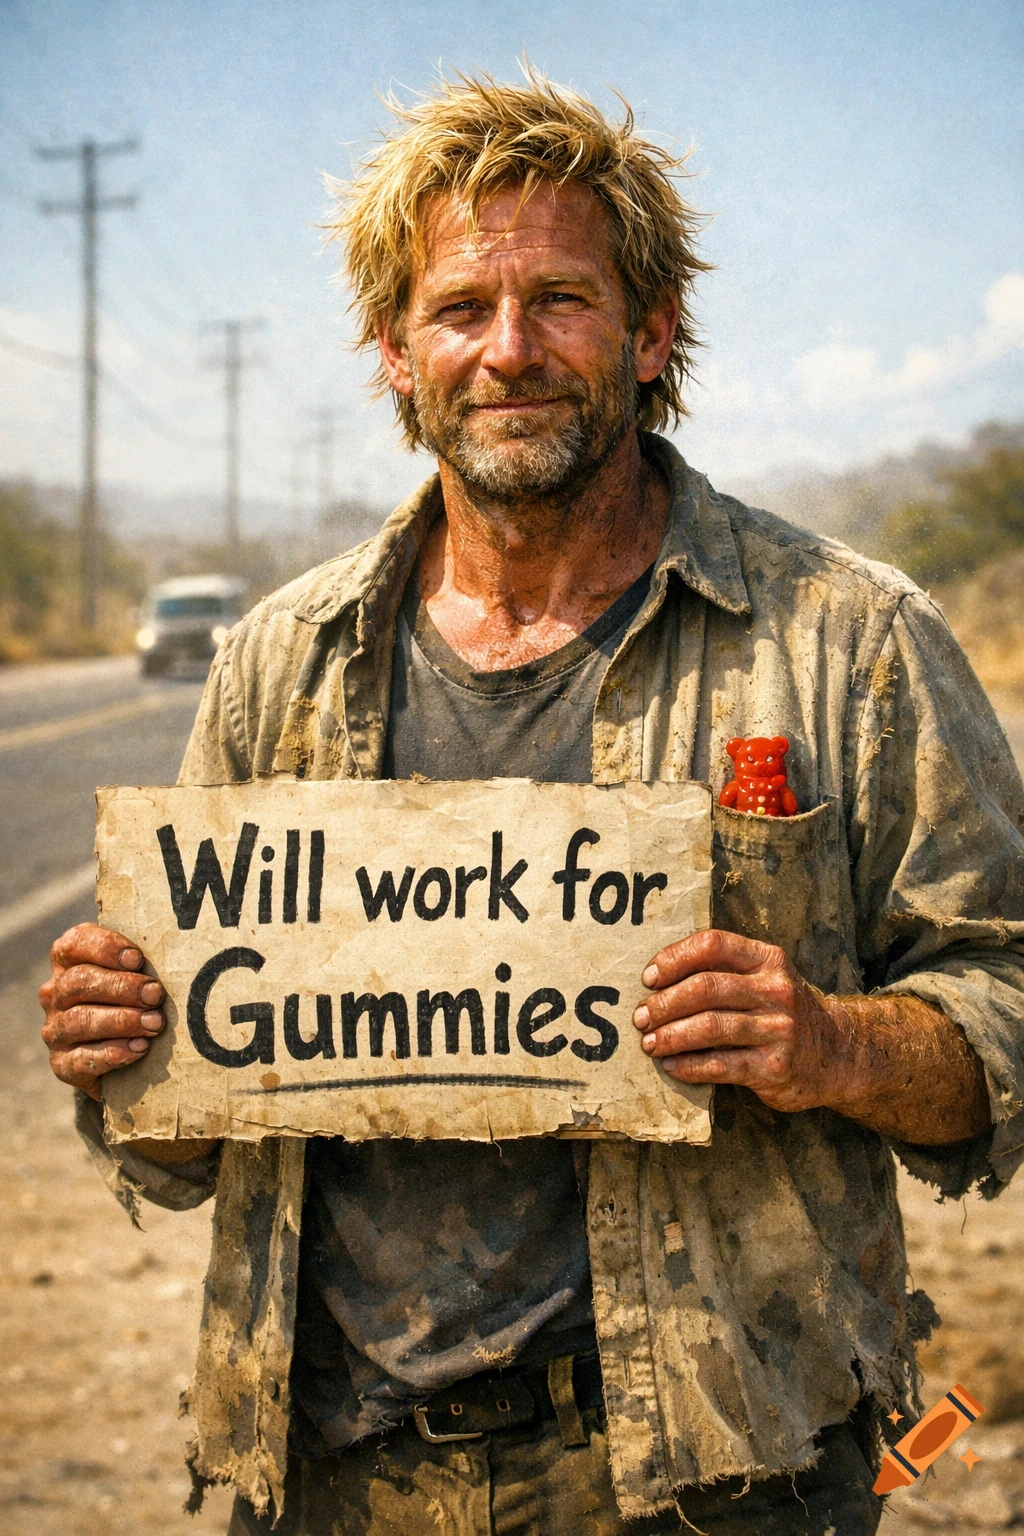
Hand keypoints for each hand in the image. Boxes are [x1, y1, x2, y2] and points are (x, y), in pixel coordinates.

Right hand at [40, 923, 164, 1101]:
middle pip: (78, 982)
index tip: (137, 959)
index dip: (104, 948)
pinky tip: (140, 1048)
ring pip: (79, 1020)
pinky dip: (113, 1053)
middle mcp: (56, 994)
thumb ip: (141, 964)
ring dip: (121, 1021)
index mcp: (69, 963)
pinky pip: (81, 1059)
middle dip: (121, 987)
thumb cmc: (133, 1002)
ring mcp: (56, 1029)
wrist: (121, 1062)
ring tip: (154, 1023)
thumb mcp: (135, 976)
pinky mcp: (62, 1063)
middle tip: (155, 994)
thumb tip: (174, 957)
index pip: (74, 944)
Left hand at [632, 929, 837, 1112]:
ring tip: (649, 1044)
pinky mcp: (776, 1067)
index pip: (713, 944)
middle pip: (706, 988)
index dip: (674, 958)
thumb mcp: (765, 977)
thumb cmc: (782, 1010)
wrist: (838, 1052)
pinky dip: (689, 1066)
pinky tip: (672, 1066)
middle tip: (640, 1017)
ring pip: (710, 1027)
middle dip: (664, 1004)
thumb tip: (658, 978)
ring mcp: (779, 1029)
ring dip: (671, 1036)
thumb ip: (724, 969)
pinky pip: (721, 1065)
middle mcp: (776, 991)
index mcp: (768, 960)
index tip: (648, 978)